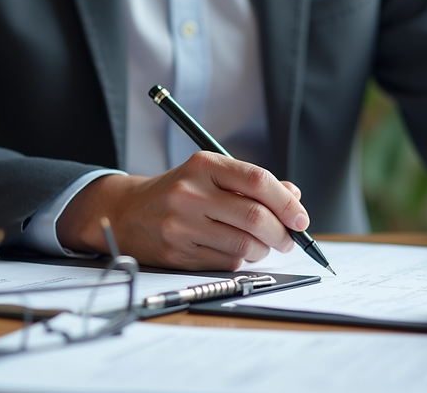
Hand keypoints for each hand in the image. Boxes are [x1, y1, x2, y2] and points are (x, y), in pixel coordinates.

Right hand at [56, 152, 308, 270]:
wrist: (126, 213)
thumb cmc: (179, 192)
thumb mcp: (211, 175)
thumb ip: (252, 184)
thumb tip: (294, 197)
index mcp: (204, 165)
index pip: (257, 180)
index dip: (286, 202)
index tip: (300, 218)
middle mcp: (191, 193)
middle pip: (255, 217)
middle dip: (282, 233)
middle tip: (288, 239)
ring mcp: (182, 225)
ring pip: (244, 244)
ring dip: (263, 250)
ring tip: (261, 245)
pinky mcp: (177, 253)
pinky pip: (226, 261)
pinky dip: (240, 259)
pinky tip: (233, 250)